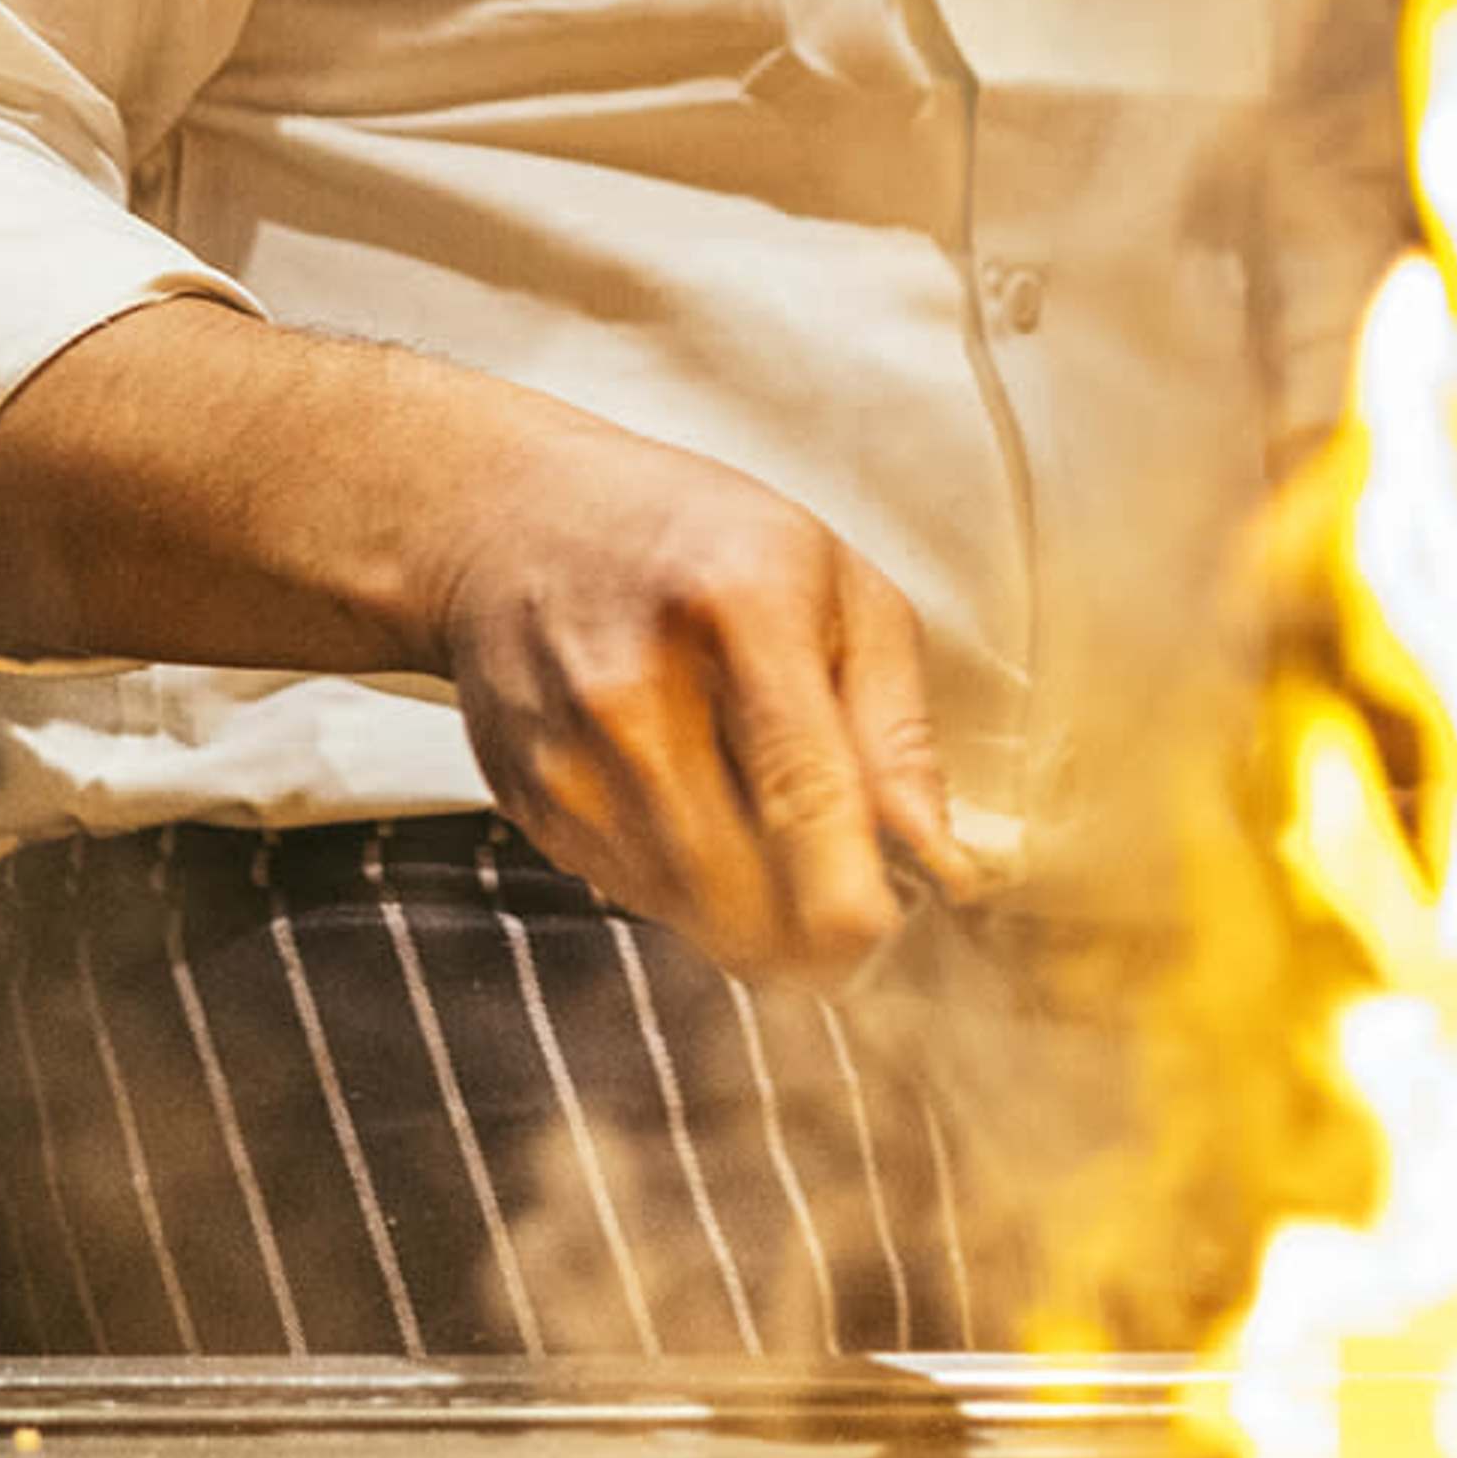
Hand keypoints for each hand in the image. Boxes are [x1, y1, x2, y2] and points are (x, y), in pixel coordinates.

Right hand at [431, 404, 984, 983]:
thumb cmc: (696, 540)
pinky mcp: (529, 805)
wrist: (516, 520)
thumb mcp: (837, 586)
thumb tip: (940, 862)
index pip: (805, 798)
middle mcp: (637, 694)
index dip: (856, 902)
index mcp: (739, 611)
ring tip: (763, 823)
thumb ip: (897, 729)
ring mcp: (570, 758)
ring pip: (693, 918)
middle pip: (746, 895)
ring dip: (752, 912)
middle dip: (815, 928)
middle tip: (848, 891)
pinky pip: (636, 900)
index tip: (892, 938)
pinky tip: (691, 806)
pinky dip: (685, 886)